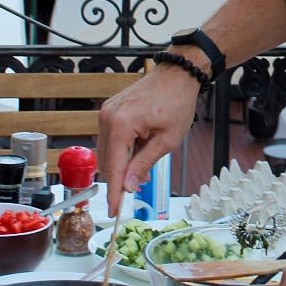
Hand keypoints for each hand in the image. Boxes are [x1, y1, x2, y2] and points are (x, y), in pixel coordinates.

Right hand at [97, 67, 198, 215]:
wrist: (178, 75)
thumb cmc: (177, 102)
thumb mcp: (167, 140)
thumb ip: (144, 164)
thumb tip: (129, 186)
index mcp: (121, 125)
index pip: (113, 167)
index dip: (114, 193)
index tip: (114, 211)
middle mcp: (108, 118)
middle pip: (107, 161)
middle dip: (121, 177)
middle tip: (139, 185)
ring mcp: (107, 113)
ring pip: (107, 151)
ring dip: (123, 162)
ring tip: (146, 160)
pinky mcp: (110, 111)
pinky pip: (111, 138)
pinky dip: (122, 149)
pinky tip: (140, 148)